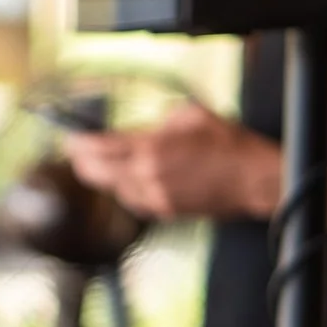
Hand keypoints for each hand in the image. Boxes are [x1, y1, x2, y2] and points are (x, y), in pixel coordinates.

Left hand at [66, 103, 277, 223]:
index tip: (70, 138)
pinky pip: (133, 200)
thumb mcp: (192, 115)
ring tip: (103, 164)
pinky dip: (127, 189)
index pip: (99, 147)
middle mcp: (146, 175)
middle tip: (77, 153)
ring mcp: (154, 197)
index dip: (79, 143)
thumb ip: (159, 121)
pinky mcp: (165, 211)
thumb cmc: (230, 144)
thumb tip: (142, 129)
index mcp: (151, 148)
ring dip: (106, 177)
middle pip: (94, 173)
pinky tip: (132, 179)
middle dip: (81, 162)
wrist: (256, 179)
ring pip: (113, 189)